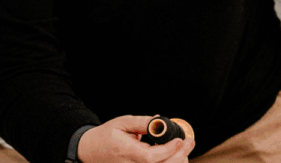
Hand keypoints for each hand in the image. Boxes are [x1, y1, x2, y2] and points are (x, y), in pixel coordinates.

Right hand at [78, 115, 193, 162]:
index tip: (179, 140)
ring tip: (185, 148)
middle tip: (189, 142)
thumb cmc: (106, 136)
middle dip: (179, 155)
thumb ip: (142, 122)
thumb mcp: (122, 123)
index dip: (168, 150)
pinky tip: (177, 156)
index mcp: (126, 152)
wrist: (90, 151)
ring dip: (177, 162)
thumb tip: (160, 121)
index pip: (150, 157)